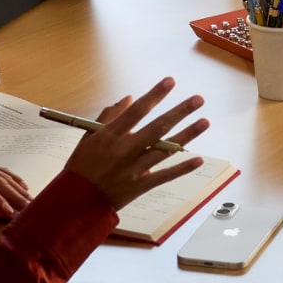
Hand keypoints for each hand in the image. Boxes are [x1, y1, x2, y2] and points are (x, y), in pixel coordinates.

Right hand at [64, 77, 209, 210]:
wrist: (78, 200)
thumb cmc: (82, 165)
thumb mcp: (89, 136)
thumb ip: (109, 115)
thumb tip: (129, 98)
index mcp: (110, 136)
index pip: (137, 111)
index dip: (155, 95)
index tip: (170, 81)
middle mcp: (125, 151)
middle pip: (157, 128)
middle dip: (180, 112)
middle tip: (198, 100)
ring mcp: (135, 169)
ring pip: (166, 150)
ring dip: (187, 135)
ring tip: (205, 122)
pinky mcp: (141, 186)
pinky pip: (165, 175)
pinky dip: (182, 168)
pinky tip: (198, 159)